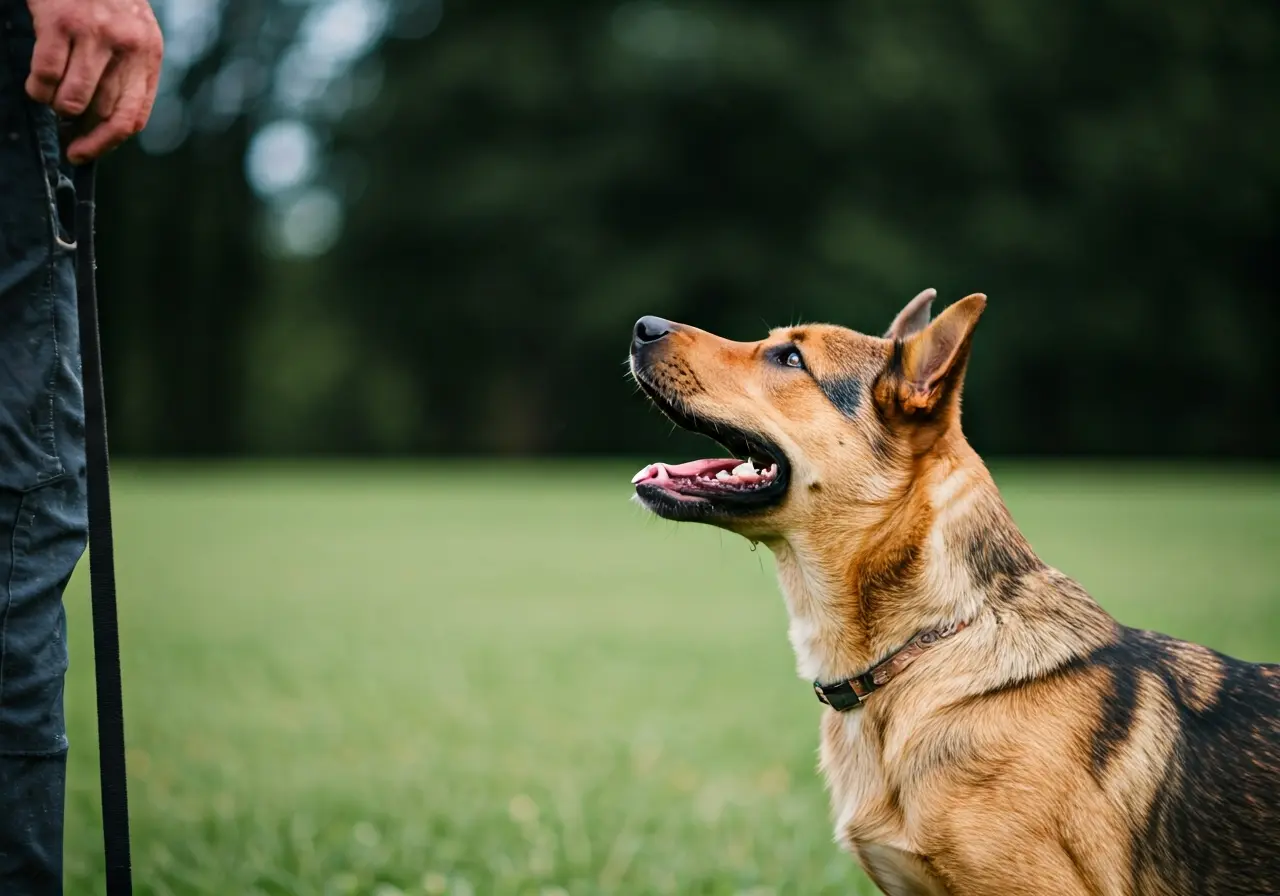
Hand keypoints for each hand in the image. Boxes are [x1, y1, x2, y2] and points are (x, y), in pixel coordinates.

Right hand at [24, 0, 163, 163]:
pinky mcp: (60, 22)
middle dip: (77, 127)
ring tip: (49, 99)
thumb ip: (127, 74)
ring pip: (72, 100)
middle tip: (61, 126)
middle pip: (101, 113)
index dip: (106, 143)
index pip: (132, 117)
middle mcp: (127, 47)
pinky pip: (45, 75)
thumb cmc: (105, 2)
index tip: (83, 154)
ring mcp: (94, 34)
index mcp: (149, 56)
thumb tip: (101, 126)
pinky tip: (36, 85)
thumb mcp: (134, 36)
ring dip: (55, 108)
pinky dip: (36, 88)